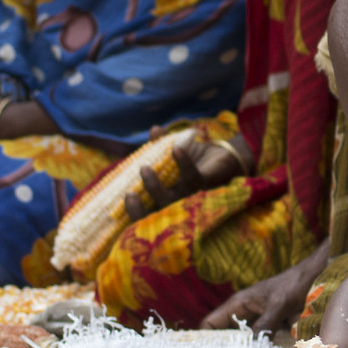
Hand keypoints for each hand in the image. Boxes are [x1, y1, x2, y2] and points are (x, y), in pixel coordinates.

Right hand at [123, 133, 250, 219]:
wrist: (223, 155)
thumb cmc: (194, 158)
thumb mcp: (173, 148)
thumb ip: (162, 142)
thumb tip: (154, 130)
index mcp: (166, 200)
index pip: (147, 217)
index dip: (135, 214)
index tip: (124, 199)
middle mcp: (179, 205)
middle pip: (157, 218)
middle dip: (140, 212)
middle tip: (129, 195)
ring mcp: (193, 198)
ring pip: (174, 202)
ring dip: (156, 188)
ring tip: (145, 169)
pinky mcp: (208, 186)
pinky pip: (194, 179)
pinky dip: (184, 164)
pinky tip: (177, 149)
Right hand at [205, 241, 328, 332]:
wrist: (315, 276)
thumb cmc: (294, 284)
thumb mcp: (278, 304)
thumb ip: (265, 324)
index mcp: (238, 304)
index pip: (211, 323)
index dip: (205, 340)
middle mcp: (245, 314)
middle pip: (226, 337)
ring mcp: (258, 321)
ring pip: (245, 342)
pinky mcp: (273, 328)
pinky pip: (262, 343)